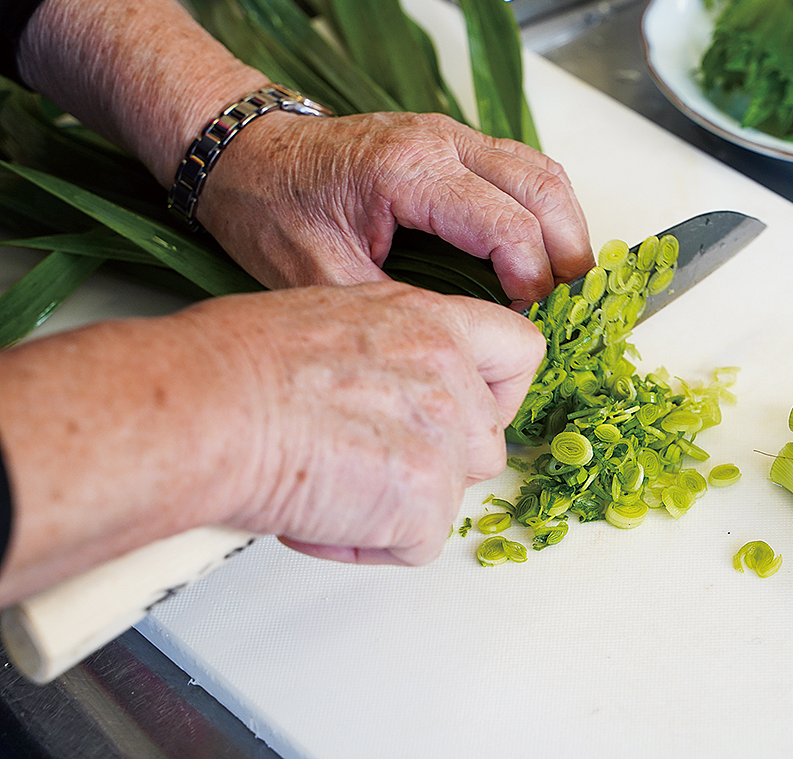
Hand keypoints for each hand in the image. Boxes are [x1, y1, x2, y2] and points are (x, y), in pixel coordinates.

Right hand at [0, 281, 543, 603]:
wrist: (202, 406)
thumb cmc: (234, 363)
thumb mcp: (334, 320)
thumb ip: (392, 353)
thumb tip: (391, 386)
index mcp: (430, 321)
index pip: (519, 351)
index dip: (501, 393)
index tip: (472, 413)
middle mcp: (449, 373)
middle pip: (487, 442)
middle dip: (437, 463)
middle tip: (368, 461)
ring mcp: (444, 436)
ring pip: (453, 495)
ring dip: (400, 504)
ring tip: (329, 484)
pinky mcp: (425, 497)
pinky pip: (416, 543)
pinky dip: (368, 543)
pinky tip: (318, 513)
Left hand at [196, 111, 594, 306]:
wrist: (244, 154)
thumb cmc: (271, 208)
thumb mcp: (319, 277)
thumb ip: (395, 309)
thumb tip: (459, 343)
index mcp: (407, 172)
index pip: (507, 226)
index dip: (532, 280)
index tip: (527, 323)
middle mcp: (439, 140)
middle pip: (542, 187)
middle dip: (569, 251)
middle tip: (569, 308)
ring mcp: (450, 134)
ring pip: (542, 170)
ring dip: (566, 226)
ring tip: (565, 284)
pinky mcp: (453, 143)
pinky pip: (523, 167)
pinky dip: (545, 210)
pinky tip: (542, 251)